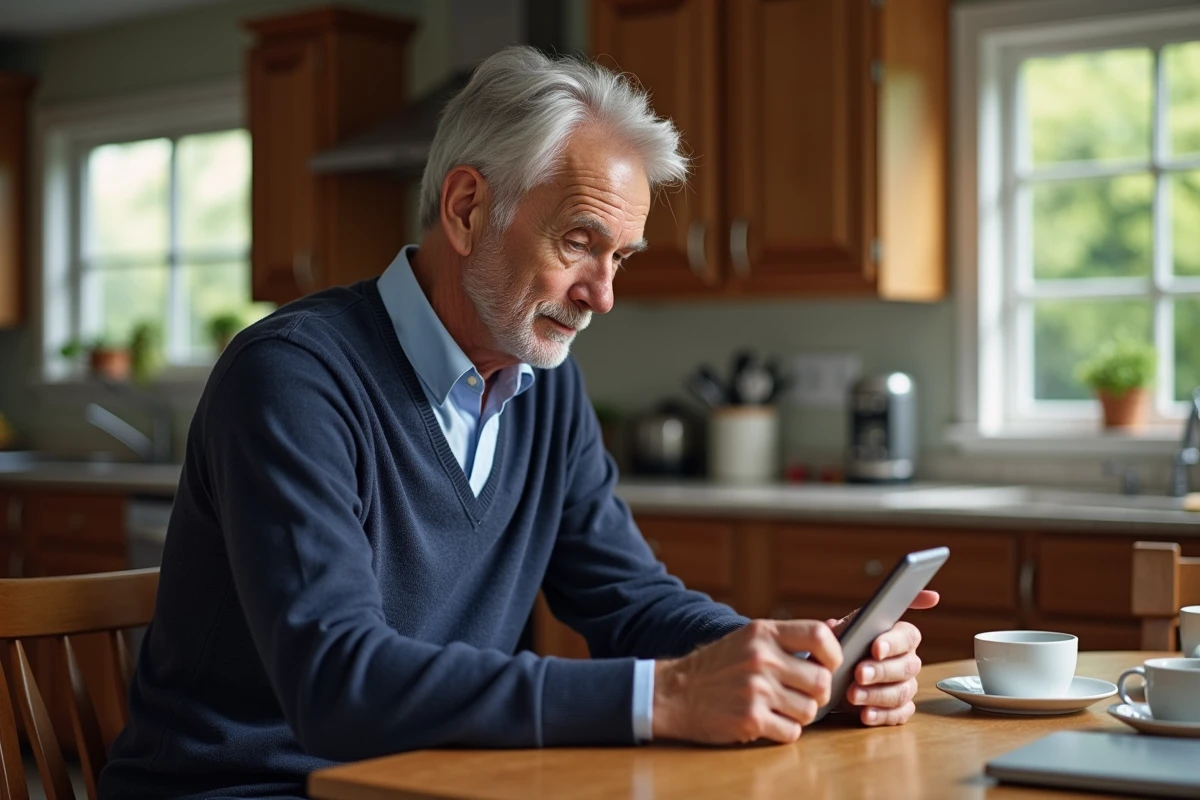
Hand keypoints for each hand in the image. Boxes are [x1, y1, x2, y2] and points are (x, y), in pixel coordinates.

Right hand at [652, 619, 842, 744]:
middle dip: (817, 694)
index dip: (834, 654)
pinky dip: (784, 731)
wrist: (674, 693)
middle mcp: (761, 658)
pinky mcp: (750, 718)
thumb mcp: (748, 639)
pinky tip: (767, 721)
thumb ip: (787, 638)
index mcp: (763, 632)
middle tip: (801, 695)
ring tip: (779, 708)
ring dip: (799, 715)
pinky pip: (791, 732)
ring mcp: (756, 689)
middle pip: (821, 681)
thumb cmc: (716, 667)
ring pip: (810, 710)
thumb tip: (835, 627)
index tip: (828, 665)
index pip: (819, 635)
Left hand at [826, 590, 939, 726]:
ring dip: (877, 694)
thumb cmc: (845, 649)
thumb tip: (832, 625)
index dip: (894, 642)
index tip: (875, 648)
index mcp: (899, 636)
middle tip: (859, 673)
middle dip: (881, 670)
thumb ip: (843, 627)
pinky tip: (865, 715)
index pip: (908, 636)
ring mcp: (906, 686)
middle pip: (907, 666)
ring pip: (902, 692)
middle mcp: (908, 661)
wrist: (835, 677)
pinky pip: (898, 715)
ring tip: (853, 695)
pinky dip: (882, 716)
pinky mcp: (900, 709)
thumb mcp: (842, 633)